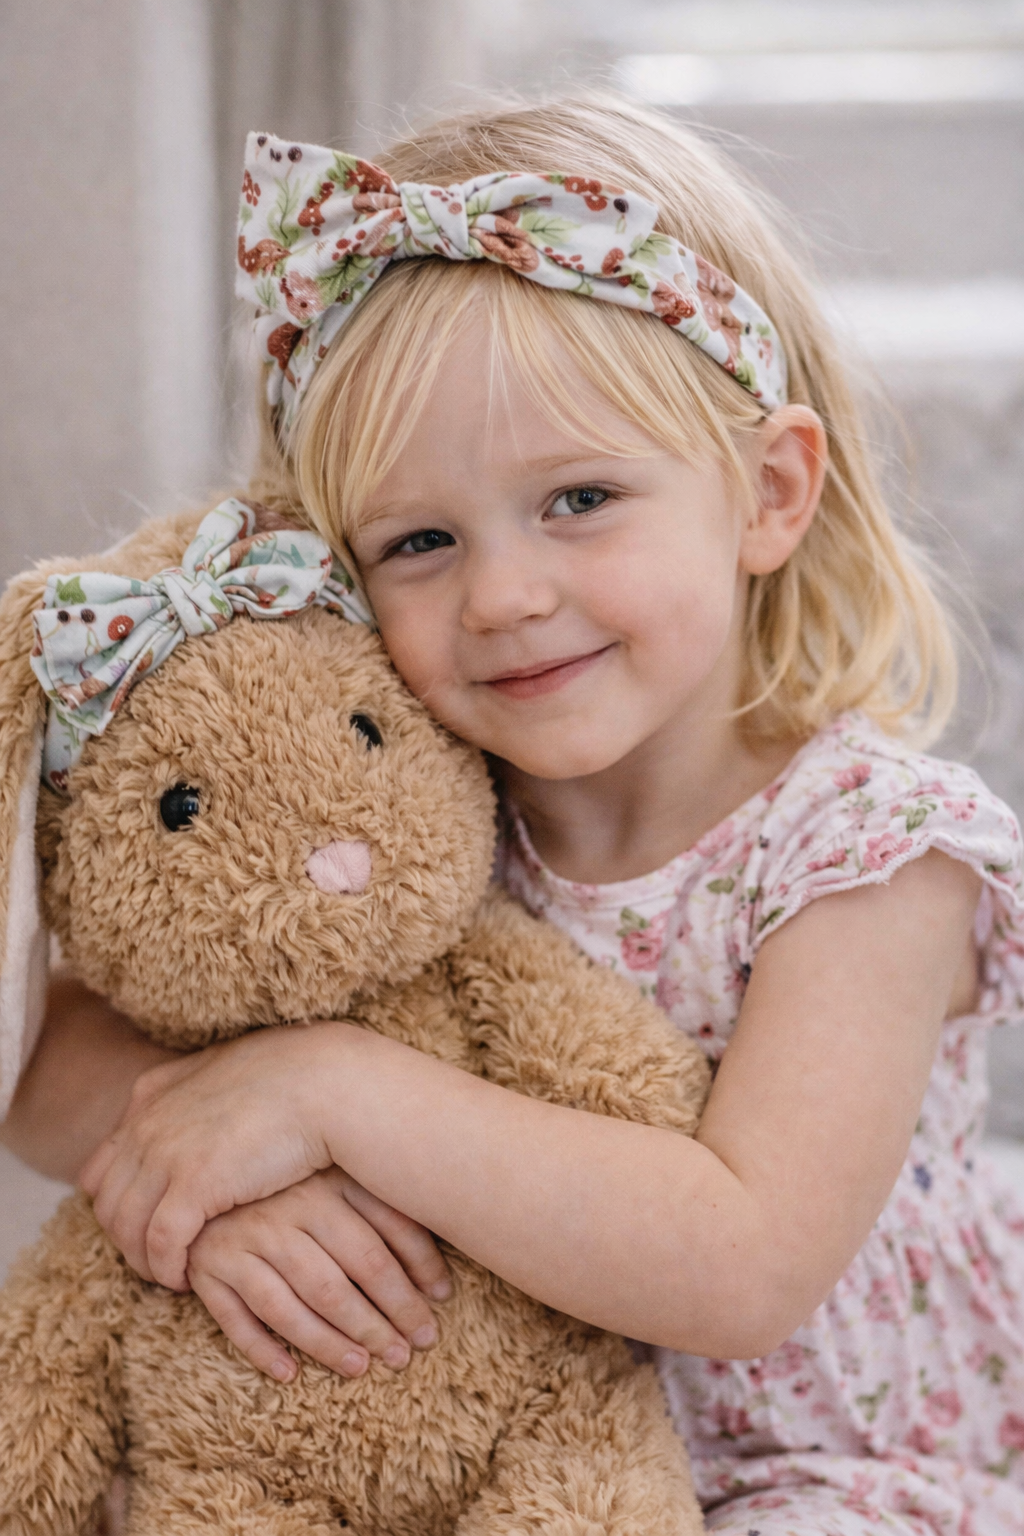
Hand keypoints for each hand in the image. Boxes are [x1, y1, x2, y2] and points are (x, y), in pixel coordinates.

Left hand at [80, 1023, 347, 1288]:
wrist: (323, 1084)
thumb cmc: (290, 1077)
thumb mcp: (224, 1071)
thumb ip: (193, 1090)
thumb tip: (191, 1109)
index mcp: (150, 1096)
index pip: (101, 1168)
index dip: (118, 1204)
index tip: (145, 1225)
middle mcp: (145, 1125)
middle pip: (109, 1204)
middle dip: (128, 1240)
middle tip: (156, 1262)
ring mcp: (165, 1155)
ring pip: (128, 1230)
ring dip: (145, 1262)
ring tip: (172, 1276)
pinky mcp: (193, 1187)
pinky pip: (161, 1245)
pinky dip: (167, 1268)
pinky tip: (188, 1278)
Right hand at [187, 1168, 451, 1382]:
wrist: (216, 1158)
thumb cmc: (300, 1177)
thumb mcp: (346, 1181)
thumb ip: (392, 1217)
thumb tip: (440, 1286)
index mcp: (322, 1187)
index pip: (376, 1244)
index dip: (411, 1283)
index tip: (437, 1311)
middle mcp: (280, 1214)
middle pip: (334, 1283)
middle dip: (375, 1324)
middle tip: (405, 1355)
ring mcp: (240, 1242)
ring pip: (288, 1308)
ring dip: (326, 1344)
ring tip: (361, 1368)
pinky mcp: (207, 1267)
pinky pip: (233, 1319)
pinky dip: (261, 1349)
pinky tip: (289, 1374)